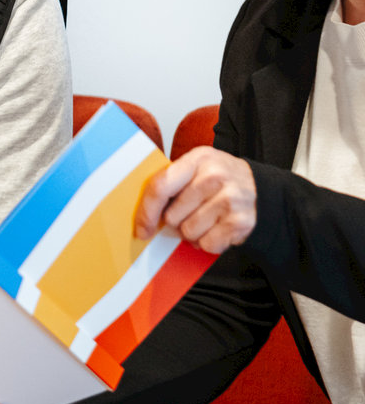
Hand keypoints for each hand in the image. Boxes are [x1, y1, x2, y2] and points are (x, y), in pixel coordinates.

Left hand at [134, 146, 255, 253]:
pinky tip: (218, 228)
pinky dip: (209, 242)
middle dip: (176, 222)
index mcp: (197, 159)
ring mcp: (229, 198)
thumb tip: (142, 217)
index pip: (160, 186)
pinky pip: (208, 244)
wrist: (261, 190)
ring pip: (189, 232)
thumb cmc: (218, 182)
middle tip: (191, 213)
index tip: (142, 229)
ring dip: (193, 233)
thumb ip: (171, 184)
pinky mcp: (240, 221)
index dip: (146, 211)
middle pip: (173, 216)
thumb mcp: (196, 169)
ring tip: (207, 220)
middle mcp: (214, 176)